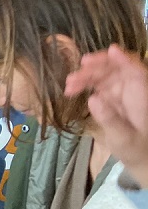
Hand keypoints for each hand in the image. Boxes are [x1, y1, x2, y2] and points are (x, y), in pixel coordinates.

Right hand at [66, 45, 147, 187]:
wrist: (139, 157)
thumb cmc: (136, 148)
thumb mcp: (123, 138)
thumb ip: (109, 119)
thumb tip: (92, 99)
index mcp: (142, 94)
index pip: (134, 70)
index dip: (123, 58)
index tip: (110, 51)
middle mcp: (132, 88)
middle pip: (116, 68)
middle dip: (96, 66)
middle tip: (76, 73)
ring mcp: (120, 90)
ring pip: (103, 74)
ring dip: (85, 75)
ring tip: (68, 85)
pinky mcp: (110, 96)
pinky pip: (96, 84)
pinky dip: (83, 84)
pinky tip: (70, 90)